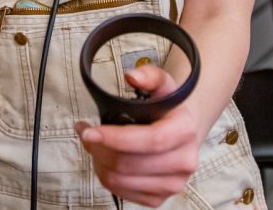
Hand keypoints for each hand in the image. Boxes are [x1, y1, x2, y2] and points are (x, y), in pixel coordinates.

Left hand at [75, 65, 200, 206]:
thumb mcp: (162, 84)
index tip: (90, 131)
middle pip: (129, 164)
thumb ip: (148, 75)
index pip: (150, 140)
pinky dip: (105, 176)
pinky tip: (104, 158)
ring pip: (120, 180)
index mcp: (185, 131)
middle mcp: (184, 162)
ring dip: (98, 161)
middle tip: (87, 133)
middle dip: (99, 149)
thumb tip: (132, 76)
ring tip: (94, 144)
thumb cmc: (167, 108)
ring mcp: (172, 184)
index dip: (116, 138)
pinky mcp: (158, 199)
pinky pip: (120, 193)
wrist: (182, 132)